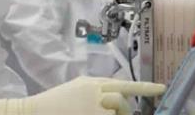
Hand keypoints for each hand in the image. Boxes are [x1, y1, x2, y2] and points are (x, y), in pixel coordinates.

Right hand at [0, 76, 165, 114]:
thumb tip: (113, 98)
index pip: (124, 84)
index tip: (161, 87)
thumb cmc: (53, 105)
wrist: (33, 112)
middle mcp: (95, 92)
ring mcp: (94, 107)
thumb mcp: (76, 90)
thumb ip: (95, 91)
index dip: (145, 86)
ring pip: (118, 111)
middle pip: (123, 101)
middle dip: (124, 111)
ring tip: (99, 113)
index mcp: (92, 83)